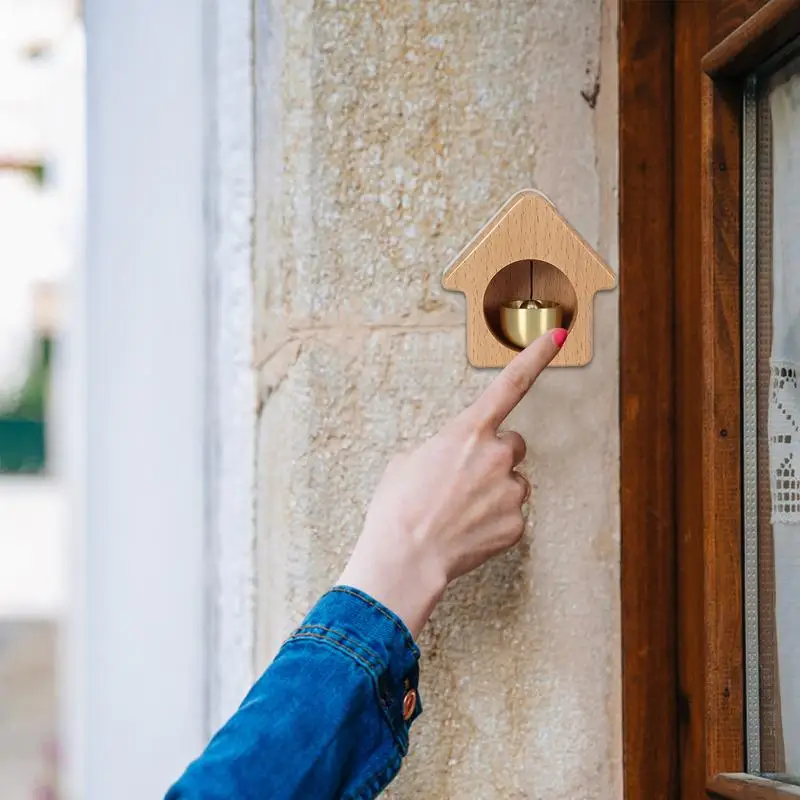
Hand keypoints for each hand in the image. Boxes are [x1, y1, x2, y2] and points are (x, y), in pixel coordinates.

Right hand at [337, 327, 567, 637]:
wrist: (405, 556)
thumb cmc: (398, 507)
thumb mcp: (407, 461)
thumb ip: (442, 448)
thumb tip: (452, 459)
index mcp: (468, 431)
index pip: (510, 384)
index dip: (536, 357)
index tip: (557, 336)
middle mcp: (497, 456)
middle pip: (514, 445)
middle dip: (496, 457)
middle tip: (466, 479)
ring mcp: (510, 491)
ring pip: (513, 483)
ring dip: (495, 490)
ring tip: (461, 510)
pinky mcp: (516, 524)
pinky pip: (511, 514)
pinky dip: (494, 520)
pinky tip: (469, 530)